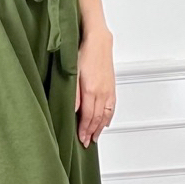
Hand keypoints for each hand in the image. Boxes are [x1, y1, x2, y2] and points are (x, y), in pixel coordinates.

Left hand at [75, 27, 115, 146]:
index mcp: (91, 91)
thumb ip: (74, 94)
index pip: (88, 117)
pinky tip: (105, 122)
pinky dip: (108, 117)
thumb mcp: (73, 73)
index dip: (84, 130)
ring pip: (105, 115)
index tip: (81, 139)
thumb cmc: (83, 53)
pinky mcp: (111, 87)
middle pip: (97, 119)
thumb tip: (73, 111)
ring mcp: (108, 90)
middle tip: (87, 142)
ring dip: (100, 128)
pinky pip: (111, 107)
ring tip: (95, 137)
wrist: (98, 41)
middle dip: (91, 132)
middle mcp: (102, 93)